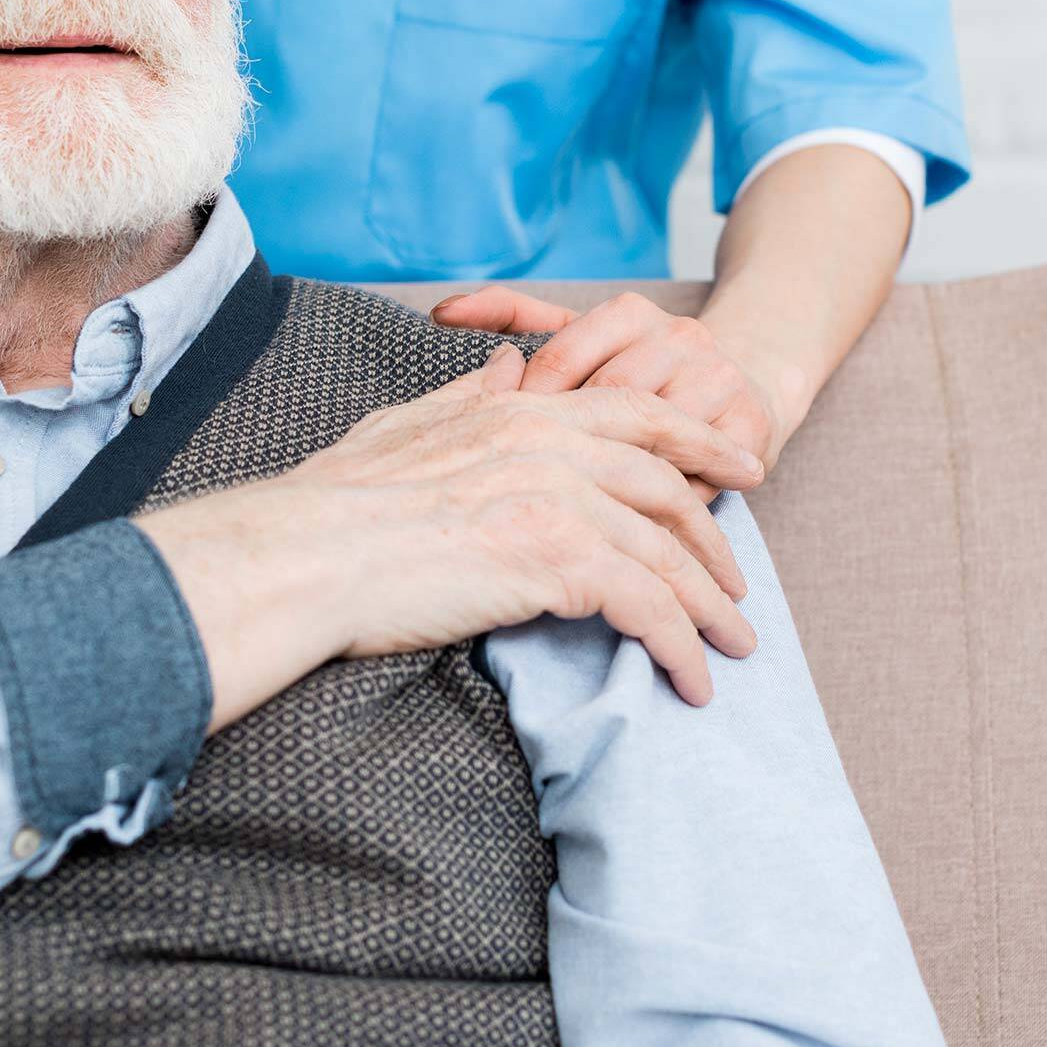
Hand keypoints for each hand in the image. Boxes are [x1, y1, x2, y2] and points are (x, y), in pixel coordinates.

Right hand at [136, 344, 763, 722]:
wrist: (306, 554)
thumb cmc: (334, 504)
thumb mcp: (404, 426)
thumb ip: (467, 396)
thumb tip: (509, 366)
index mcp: (520, 409)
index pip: (637, 415)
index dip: (699, 441)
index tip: (741, 469)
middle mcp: (552, 442)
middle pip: (668, 486)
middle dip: (715, 540)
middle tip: (740, 586)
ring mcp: (559, 496)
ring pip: (667, 552)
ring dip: (709, 607)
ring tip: (733, 649)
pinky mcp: (557, 557)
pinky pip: (645, 605)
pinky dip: (678, 647)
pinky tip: (691, 680)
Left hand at [433, 289, 801, 480]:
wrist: (744, 382)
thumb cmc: (639, 371)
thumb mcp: (579, 337)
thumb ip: (513, 317)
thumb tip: (440, 309)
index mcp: (628, 313)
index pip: (560, 364)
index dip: (529, 415)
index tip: (512, 451)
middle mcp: (678, 338)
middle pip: (605, 404)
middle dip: (569, 452)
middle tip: (540, 492)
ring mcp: (719, 381)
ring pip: (650, 445)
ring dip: (615, 484)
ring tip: (582, 513)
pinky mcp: (751, 427)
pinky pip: (694, 479)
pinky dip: (661, 506)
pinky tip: (631, 524)